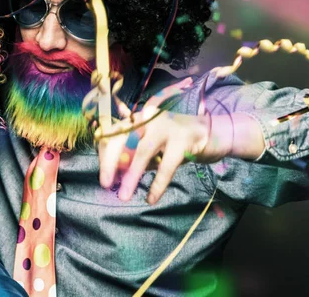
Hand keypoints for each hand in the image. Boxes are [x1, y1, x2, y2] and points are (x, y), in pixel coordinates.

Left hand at [97, 78, 233, 204]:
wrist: (212, 133)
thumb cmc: (175, 142)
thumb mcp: (151, 147)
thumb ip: (134, 156)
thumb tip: (116, 174)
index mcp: (137, 120)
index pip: (112, 134)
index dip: (104, 154)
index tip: (104, 174)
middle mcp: (148, 119)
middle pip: (122, 139)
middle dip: (110, 163)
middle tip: (105, 184)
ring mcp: (166, 127)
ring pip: (142, 152)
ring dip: (131, 175)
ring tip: (124, 196)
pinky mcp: (183, 140)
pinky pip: (166, 166)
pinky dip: (157, 185)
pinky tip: (151, 198)